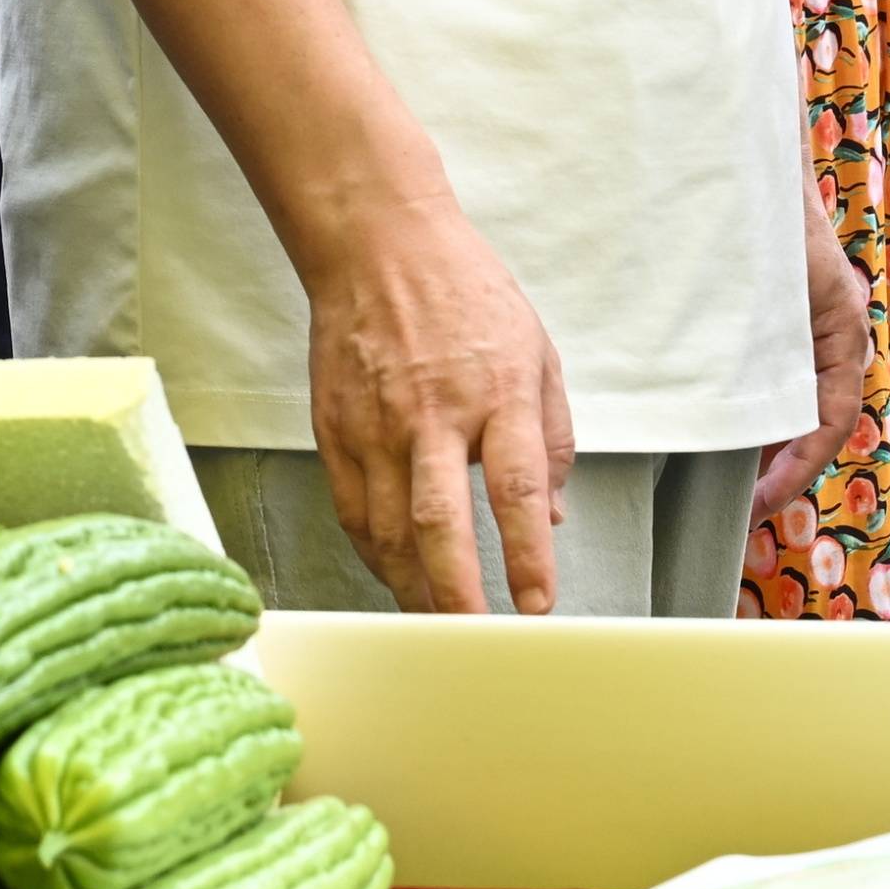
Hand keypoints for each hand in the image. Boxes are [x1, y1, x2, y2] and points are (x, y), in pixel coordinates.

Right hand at [293, 190, 578, 614]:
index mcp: (498, 392)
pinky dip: (375, 555)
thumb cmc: (466, 294)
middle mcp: (435, 413)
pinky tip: (396, 577)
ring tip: (436, 625)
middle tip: (474, 643)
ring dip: (414, 588)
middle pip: (442, 524)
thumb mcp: (536, 351)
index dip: (528, 556)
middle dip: (459, 596)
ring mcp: (377, 424)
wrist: (378, 245)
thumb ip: (550, 436)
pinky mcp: (335, 429)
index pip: (517, 492)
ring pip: (391, 530)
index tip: (537, 606)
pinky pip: (354, 511)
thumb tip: (554, 514)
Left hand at [753, 172, 872, 534]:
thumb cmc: (763, 218)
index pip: (830, 425)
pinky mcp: (789, 320)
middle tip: (736, 508)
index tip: (756, 507)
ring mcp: (815, 327)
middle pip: (817, 421)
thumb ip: (750, 350)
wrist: (757, 158)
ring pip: (799, 402)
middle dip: (779, 468)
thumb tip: (723, 415)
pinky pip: (782, 378)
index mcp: (842, 333)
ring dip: (767, 440)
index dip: (794, 474)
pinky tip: (718, 425)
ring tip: (724, 480)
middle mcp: (837, 335)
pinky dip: (757, 409)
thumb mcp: (759, 291)